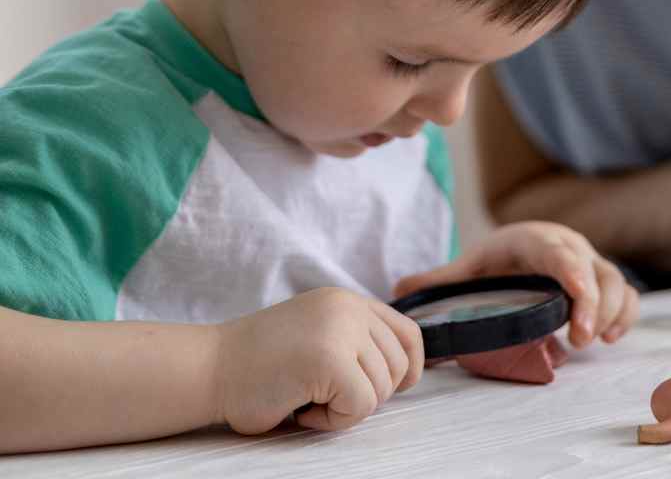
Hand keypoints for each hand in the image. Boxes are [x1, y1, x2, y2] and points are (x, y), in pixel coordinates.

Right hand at [215, 288, 422, 433]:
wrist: (209, 370)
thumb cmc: (259, 366)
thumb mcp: (318, 336)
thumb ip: (355, 341)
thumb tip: (404, 373)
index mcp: (347, 301)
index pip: (408, 333)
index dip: (410, 367)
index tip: (395, 387)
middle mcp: (348, 308)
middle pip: (399, 366)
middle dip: (370, 394)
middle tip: (325, 397)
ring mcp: (340, 330)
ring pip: (381, 390)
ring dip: (346, 409)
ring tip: (306, 399)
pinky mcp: (330, 359)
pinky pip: (360, 405)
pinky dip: (334, 420)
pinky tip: (302, 408)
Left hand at [392, 222, 638, 347]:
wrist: (523, 248)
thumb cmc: (498, 262)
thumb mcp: (469, 269)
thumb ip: (439, 282)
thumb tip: (398, 290)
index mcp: (535, 240)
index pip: (557, 252)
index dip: (569, 270)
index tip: (574, 294)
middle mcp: (570, 248)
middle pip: (594, 270)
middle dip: (592, 303)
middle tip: (578, 338)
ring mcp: (591, 266)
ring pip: (615, 283)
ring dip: (610, 312)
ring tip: (591, 341)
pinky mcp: (604, 284)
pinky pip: (626, 296)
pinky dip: (624, 315)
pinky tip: (608, 338)